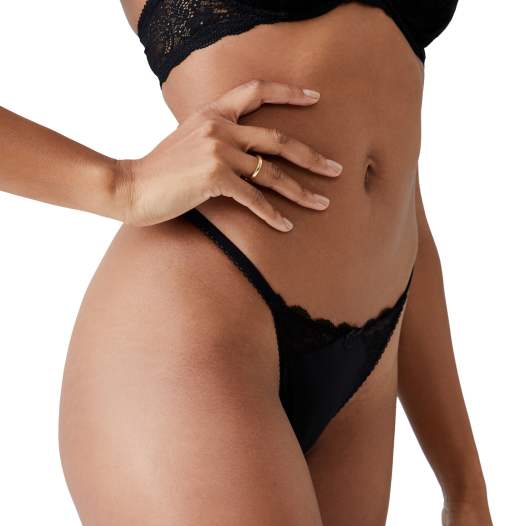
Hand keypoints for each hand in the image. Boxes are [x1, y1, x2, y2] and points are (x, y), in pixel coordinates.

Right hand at [117, 79, 342, 230]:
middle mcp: (219, 126)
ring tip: (324, 203)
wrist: (129, 186)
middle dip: (312, 156)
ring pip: (272, 172)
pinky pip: (253, 197)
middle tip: (337, 169)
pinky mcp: (214, 177)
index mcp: (212, 111)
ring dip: (301, 190)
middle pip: (278, 139)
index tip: (315, 98)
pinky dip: (272, 214)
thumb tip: (242, 152)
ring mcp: (218, 150)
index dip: (288, 93)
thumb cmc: (158, 170)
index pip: (256, 91)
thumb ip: (215, 136)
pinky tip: (287, 226)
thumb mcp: (187, 140)